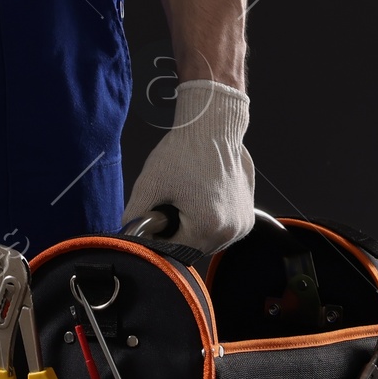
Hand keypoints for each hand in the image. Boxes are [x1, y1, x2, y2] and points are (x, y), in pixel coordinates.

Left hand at [121, 78, 255, 253]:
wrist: (212, 127)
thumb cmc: (182, 152)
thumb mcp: (149, 184)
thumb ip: (135, 216)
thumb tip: (128, 234)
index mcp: (207, 227)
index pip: (175, 251)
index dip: (160, 239)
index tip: (154, 222)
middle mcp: (231, 230)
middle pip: (194, 248)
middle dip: (178, 234)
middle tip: (169, 207)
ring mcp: (243, 223)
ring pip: (210, 241)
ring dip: (195, 229)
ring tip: (187, 200)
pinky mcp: (248, 215)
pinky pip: (224, 230)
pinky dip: (212, 222)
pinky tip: (202, 199)